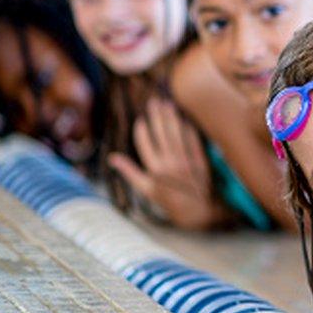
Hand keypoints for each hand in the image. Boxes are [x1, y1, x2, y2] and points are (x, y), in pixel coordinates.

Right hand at [108, 97, 215, 229]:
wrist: (199, 211)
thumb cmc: (169, 202)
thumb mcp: (146, 190)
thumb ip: (129, 172)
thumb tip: (111, 158)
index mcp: (154, 169)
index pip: (144, 142)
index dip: (142, 128)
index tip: (140, 119)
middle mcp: (170, 162)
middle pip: (161, 131)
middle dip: (156, 115)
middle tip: (154, 101)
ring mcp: (186, 159)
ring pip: (177, 132)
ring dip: (171, 116)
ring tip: (167, 103)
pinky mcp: (201, 159)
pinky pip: (193, 138)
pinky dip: (188, 127)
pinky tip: (184, 118)